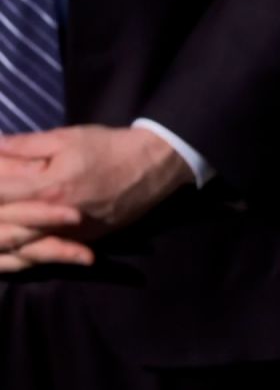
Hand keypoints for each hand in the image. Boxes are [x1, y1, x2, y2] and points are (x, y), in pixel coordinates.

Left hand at [0, 126, 193, 268]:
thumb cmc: (110, 147)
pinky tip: (18, 245)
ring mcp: (72, 233)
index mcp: (47, 187)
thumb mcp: (68, 137)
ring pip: (24, 246)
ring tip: (3, 229)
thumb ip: (27, 145)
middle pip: (6, 226)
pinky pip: (48, 252)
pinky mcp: (86, 241)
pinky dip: (28, 250)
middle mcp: (56, 217)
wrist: (155, 165)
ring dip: (8, 238)